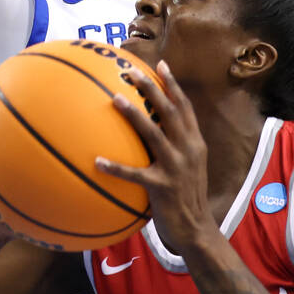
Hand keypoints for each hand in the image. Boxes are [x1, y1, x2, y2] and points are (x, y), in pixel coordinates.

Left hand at [96, 61, 217, 252]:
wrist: (197, 229)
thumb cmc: (187, 196)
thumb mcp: (189, 166)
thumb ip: (177, 145)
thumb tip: (155, 127)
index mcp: (195, 143)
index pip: (185, 107)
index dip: (173, 84)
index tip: (160, 64)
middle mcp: (188, 150)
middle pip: (170, 111)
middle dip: (152, 88)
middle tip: (131, 72)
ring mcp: (176, 168)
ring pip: (154, 134)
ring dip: (134, 115)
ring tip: (116, 99)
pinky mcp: (163, 187)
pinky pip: (135, 175)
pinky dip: (116, 167)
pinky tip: (96, 161)